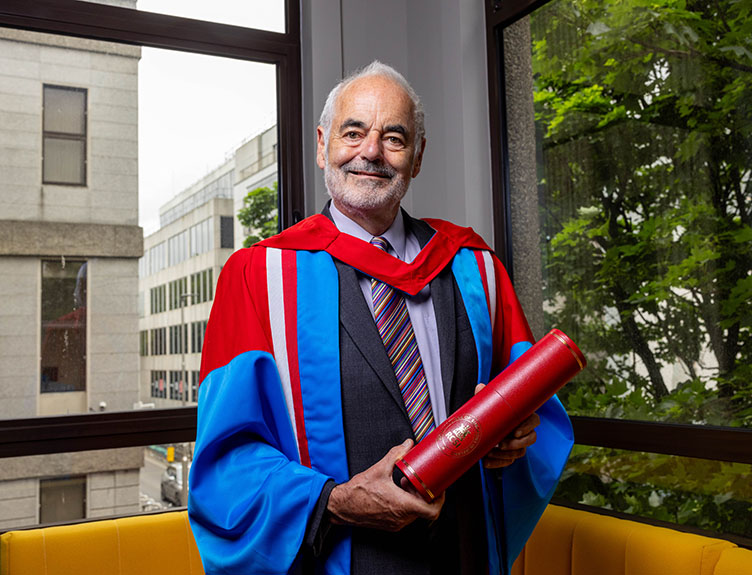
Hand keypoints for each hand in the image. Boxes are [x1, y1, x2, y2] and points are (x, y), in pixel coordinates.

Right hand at [326, 439, 445, 531]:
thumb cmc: (358, 491)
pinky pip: (406, 515)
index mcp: (402, 505)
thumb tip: (408, 444)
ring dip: (416, 497)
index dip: (440, 500)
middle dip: (426, 493)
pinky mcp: (390, 524)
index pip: (432, 511)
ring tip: (407, 482)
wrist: (342, 505)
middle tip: (422, 480)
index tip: (440, 489)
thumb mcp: (379, 468)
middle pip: (425, 509)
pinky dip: (407, 502)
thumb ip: (396, 454)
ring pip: (415, 512)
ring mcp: (396, 523)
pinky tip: (398, 489)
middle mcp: (401, 518)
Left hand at [474, 383, 539, 468]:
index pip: (534, 420)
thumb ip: (485, 396)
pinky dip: (497, 463)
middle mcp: (524, 431)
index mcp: (523, 416)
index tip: (515, 432)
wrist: (484, 426)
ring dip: (505, 454)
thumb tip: (480, 387)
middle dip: (516, 444)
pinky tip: (486, 462)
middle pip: (530, 439)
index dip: (527, 426)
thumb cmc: (491, 412)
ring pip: (520, 452)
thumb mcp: (489, 404)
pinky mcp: (510, 455)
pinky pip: (509, 462)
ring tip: (490, 452)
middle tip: (500, 444)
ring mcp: (519, 444)